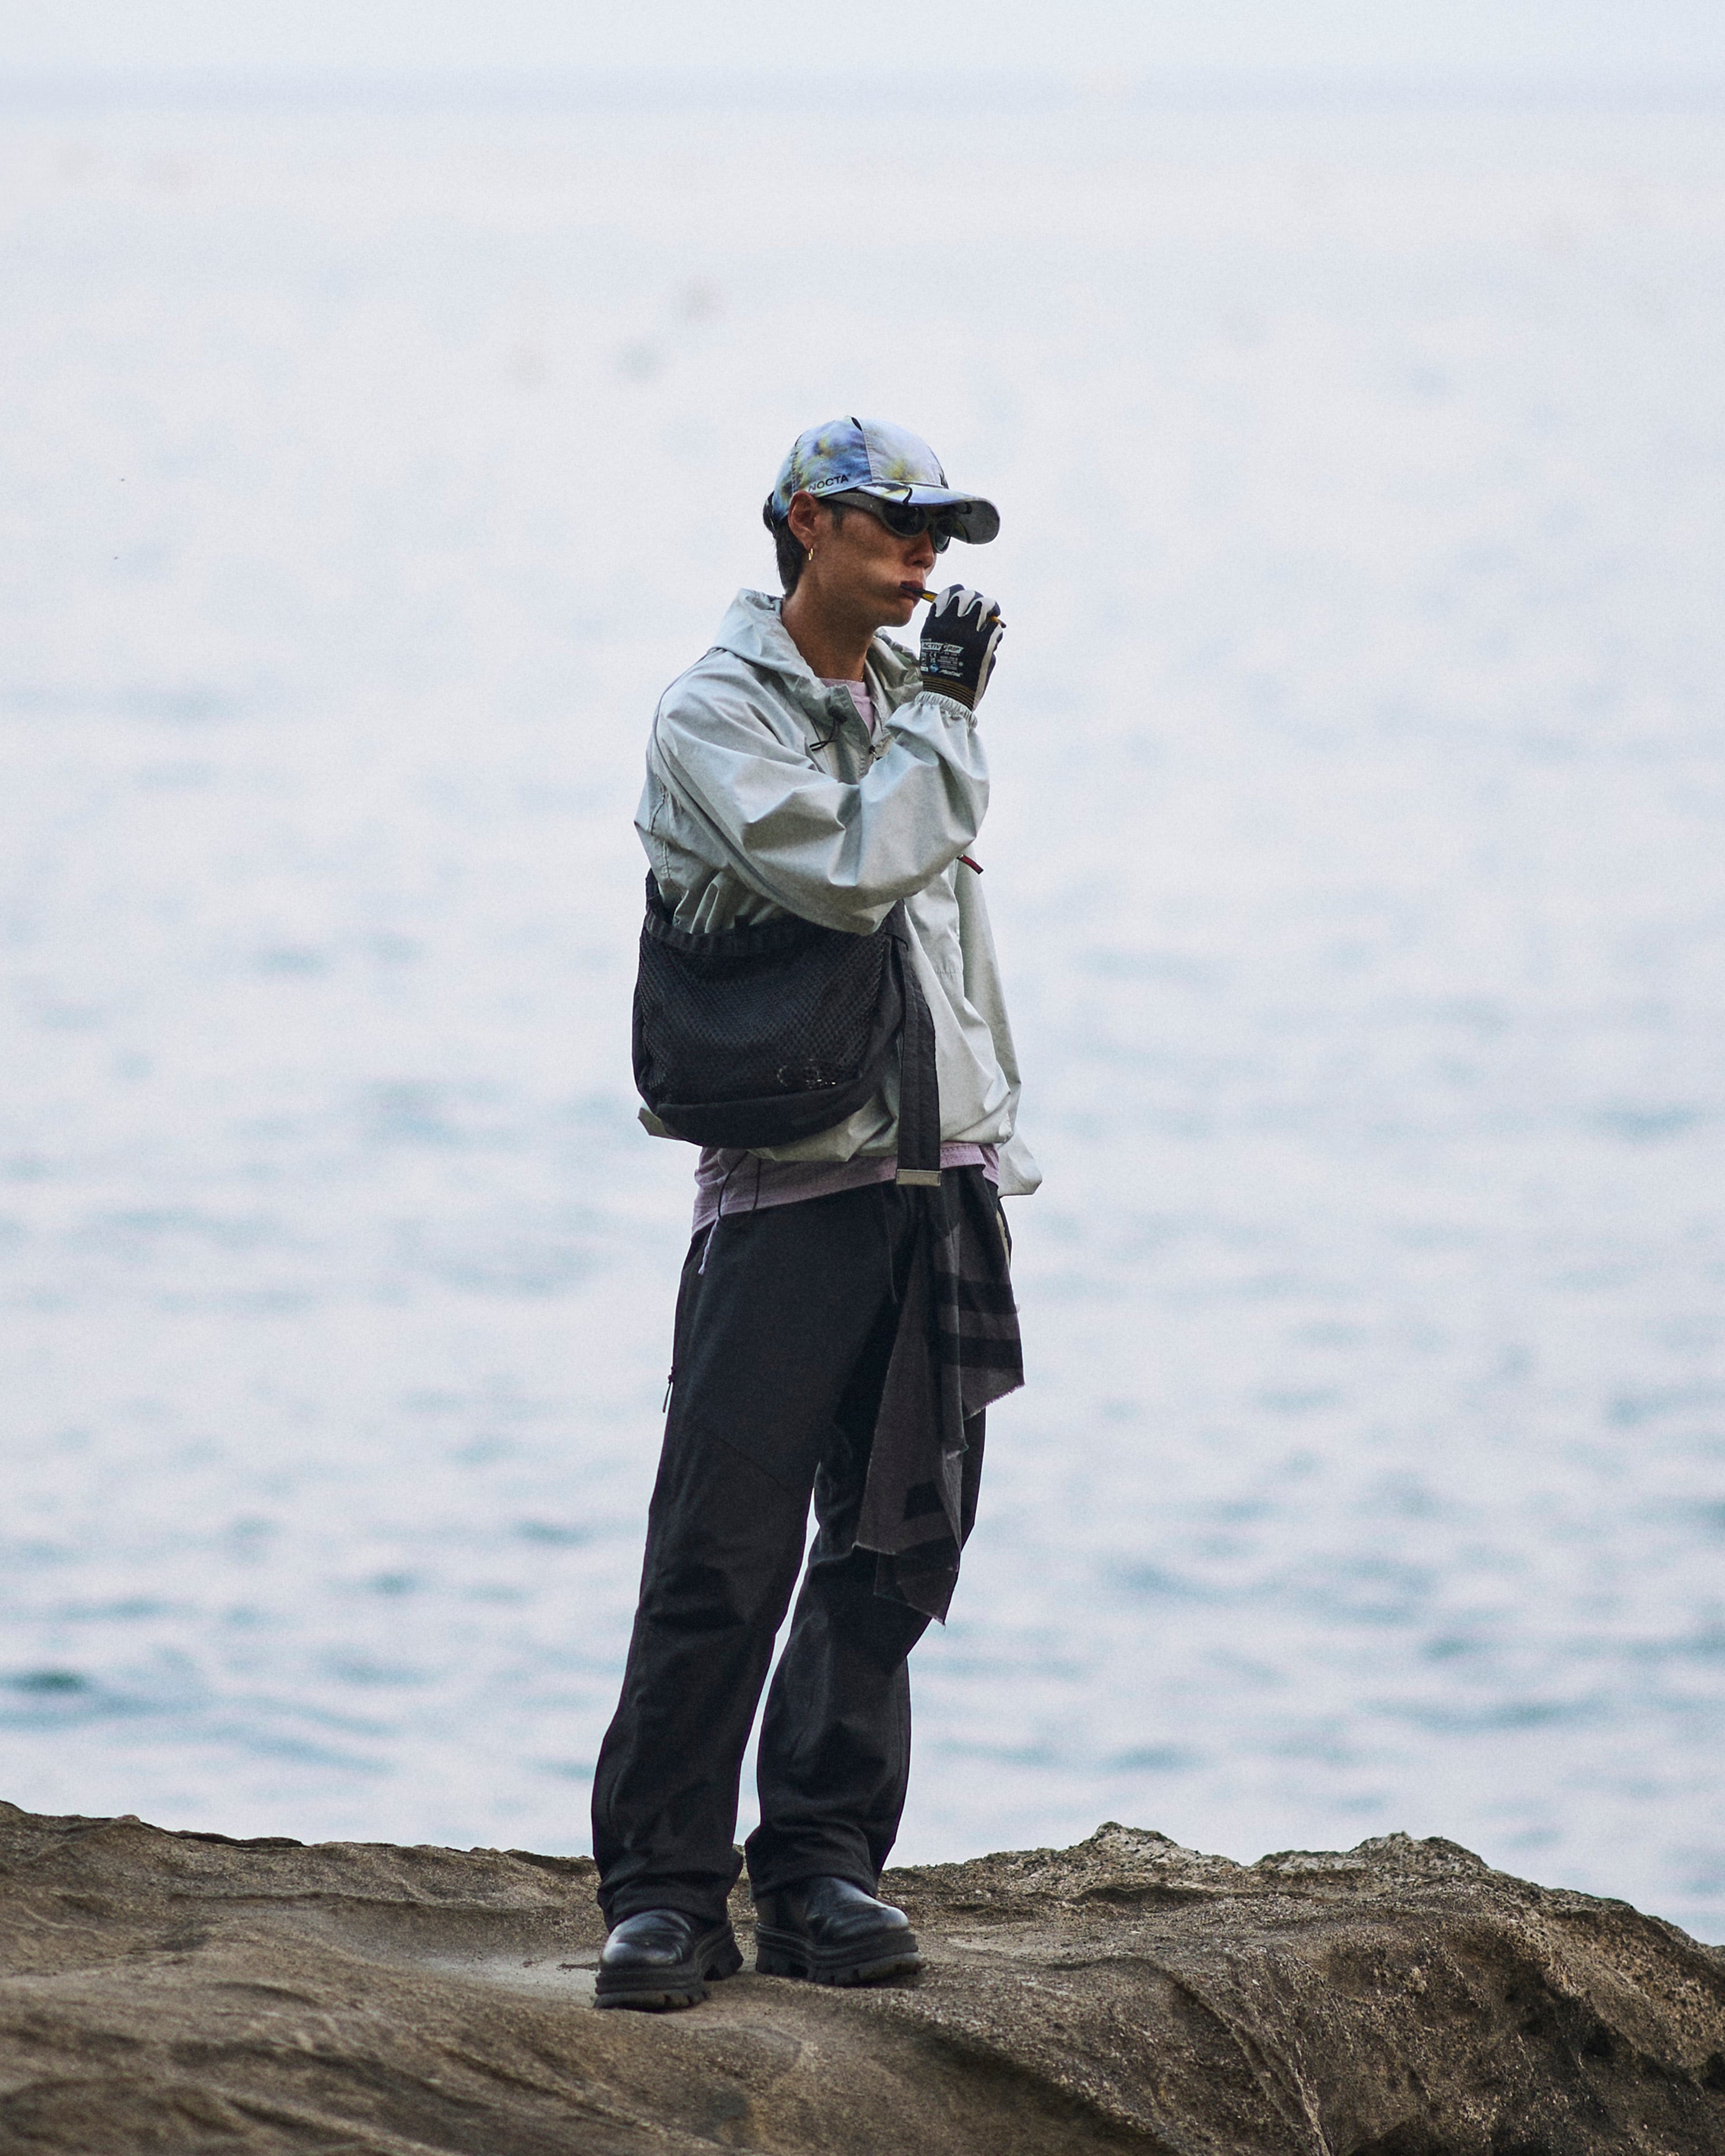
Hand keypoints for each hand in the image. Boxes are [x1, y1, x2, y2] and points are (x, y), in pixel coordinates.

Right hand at [919, 586, 1004, 706]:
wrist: (949, 697)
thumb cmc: (940, 673)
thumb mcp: (930, 646)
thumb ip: (938, 626)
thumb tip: (954, 609)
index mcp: (935, 624)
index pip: (947, 594)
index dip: (958, 591)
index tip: (965, 597)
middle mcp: (951, 625)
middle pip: (967, 595)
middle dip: (977, 598)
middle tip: (984, 606)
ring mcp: (969, 633)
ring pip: (985, 604)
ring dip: (992, 608)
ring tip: (994, 614)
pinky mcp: (985, 645)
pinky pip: (996, 628)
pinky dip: (997, 632)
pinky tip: (994, 640)